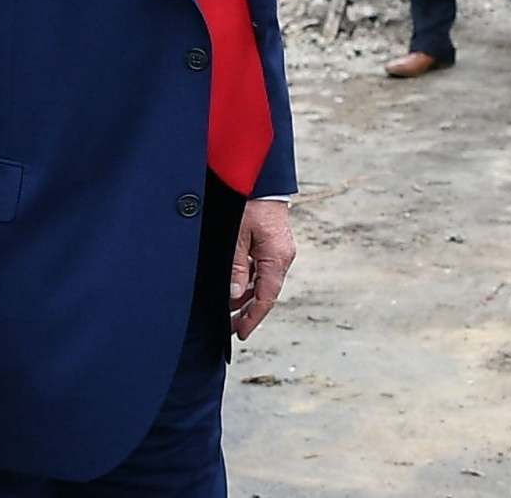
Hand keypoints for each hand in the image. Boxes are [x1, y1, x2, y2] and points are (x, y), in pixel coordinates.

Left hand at [229, 200, 295, 339]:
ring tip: (228, 309)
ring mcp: (279, 250)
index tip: (240, 333)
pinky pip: (262, 269)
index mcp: (277, 258)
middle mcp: (282, 257)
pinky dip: (249, 280)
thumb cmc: (249, 203)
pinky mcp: (274, 243)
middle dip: (247, 311)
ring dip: (246, 296)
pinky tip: (235, 287)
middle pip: (265, 293)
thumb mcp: (237, 236)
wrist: (261, 178)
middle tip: (229, 327)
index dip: (253, 318)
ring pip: (262, 281)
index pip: (266, 298)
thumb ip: (236, 267)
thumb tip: (235, 295)